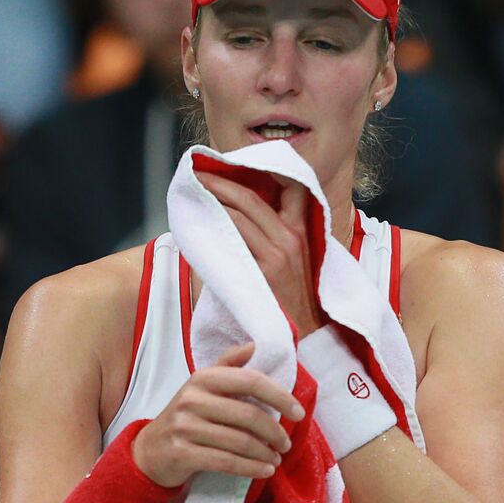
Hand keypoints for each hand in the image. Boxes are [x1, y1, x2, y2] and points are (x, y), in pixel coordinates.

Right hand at [132, 342, 304, 486]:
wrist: (149, 451)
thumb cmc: (186, 416)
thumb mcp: (203, 387)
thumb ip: (228, 366)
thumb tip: (254, 345)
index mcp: (203, 378)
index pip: (250, 381)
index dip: (279, 396)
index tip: (299, 412)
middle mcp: (191, 399)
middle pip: (248, 415)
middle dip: (275, 432)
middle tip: (286, 443)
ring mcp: (184, 427)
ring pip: (240, 442)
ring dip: (265, 453)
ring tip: (277, 458)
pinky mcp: (181, 453)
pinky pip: (226, 462)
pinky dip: (251, 468)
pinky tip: (265, 470)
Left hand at [198, 171, 325, 335]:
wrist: (309, 337)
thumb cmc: (297, 301)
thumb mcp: (300, 261)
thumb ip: (280, 238)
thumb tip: (242, 219)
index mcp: (303, 232)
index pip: (291, 187)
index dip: (264, 170)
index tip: (237, 164)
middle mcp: (292, 237)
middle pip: (251, 196)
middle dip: (221, 180)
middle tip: (199, 173)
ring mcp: (278, 253)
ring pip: (238, 212)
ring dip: (212, 197)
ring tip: (194, 191)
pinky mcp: (263, 270)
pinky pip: (232, 236)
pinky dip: (213, 222)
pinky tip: (199, 218)